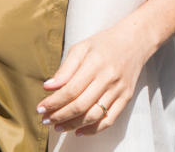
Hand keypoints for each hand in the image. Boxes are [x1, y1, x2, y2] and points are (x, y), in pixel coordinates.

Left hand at [37, 21, 152, 136]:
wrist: (134, 42)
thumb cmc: (103, 44)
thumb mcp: (81, 48)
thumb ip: (65, 69)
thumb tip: (48, 87)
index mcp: (94, 64)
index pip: (71, 89)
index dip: (54, 102)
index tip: (40, 108)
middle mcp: (108, 79)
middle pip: (81, 105)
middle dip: (60, 116)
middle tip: (45, 121)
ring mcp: (118, 91)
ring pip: (94, 115)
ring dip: (73, 125)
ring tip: (58, 127)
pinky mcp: (126, 98)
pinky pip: (110, 120)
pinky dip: (94, 129)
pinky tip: (79, 131)